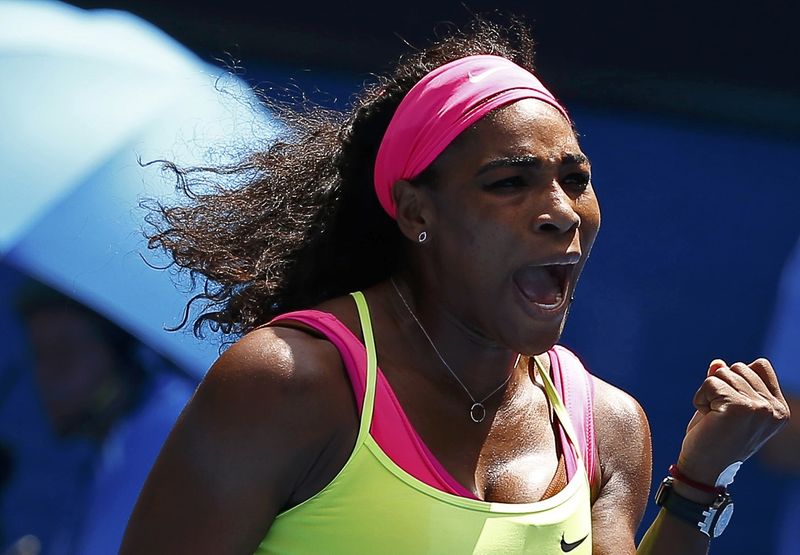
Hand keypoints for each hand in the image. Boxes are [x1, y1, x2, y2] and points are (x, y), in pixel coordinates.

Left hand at [677, 358, 789, 484]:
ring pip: (722, 373)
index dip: (736, 379)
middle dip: (720, 386)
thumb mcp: (722, 405)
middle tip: (720, 416)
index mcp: (779, 408)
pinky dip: (700, 398)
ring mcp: (760, 408)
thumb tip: (717, 362)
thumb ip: (726, 382)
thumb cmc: (713, 437)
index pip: (759, 365)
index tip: (731, 407)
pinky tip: (706, 418)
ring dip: (709, 393)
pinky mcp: (739, 408)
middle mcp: (774, 409)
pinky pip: (710, 383)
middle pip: (738, 367)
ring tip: (713, 418)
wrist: (704, 468)